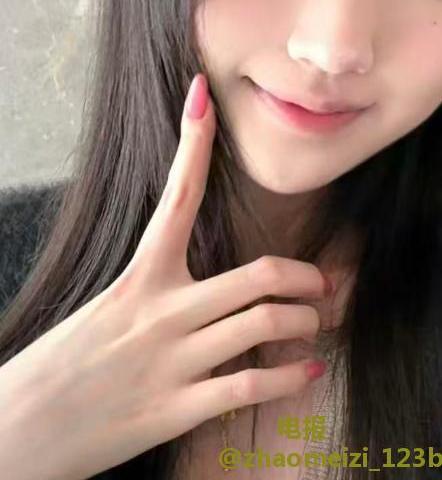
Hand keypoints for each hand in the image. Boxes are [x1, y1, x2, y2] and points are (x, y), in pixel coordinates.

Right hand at [0, 73, 328, 479]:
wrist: (16, 432)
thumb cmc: (64, 363)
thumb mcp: (109, 307)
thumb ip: (157, 290)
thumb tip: (211, 287)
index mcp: (141, 275)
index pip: (176, 193)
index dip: (193, 139)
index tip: (204, 95)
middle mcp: (161, 310)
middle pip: (259, 275)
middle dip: (305, 275)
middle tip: (324, 282)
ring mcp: (172, 360)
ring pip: (266, 323)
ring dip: (305, 322)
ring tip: (314, 324)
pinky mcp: (176, 409)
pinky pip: (252, 384)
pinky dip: (292, 376)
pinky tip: (309, 370)